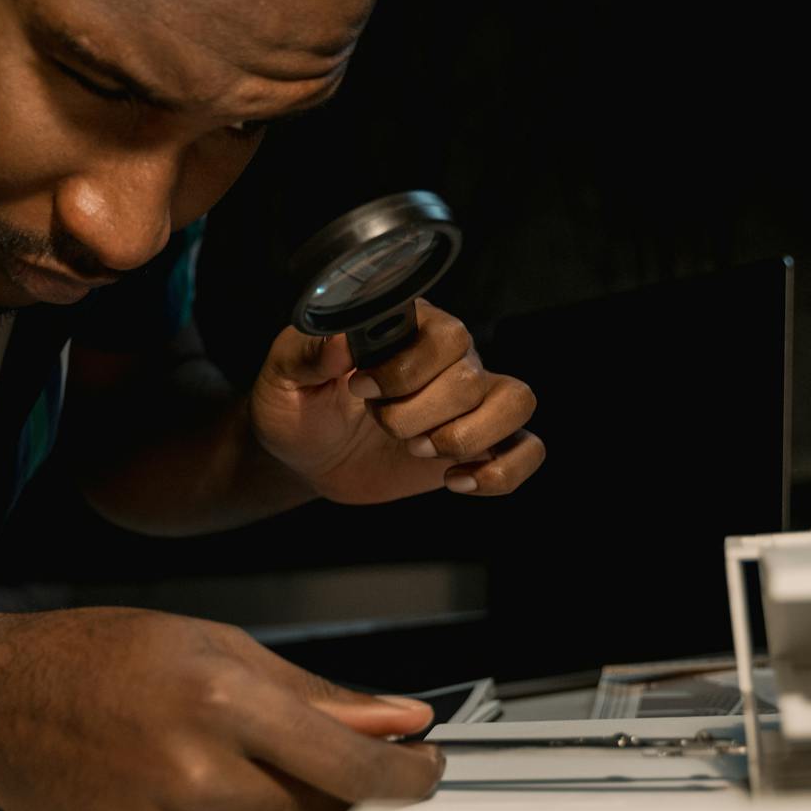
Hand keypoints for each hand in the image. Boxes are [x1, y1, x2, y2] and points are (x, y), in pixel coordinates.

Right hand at [0, 608, 442, 810]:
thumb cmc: (98, 660)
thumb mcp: (215, 646)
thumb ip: (316, 692)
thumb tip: (398, 717)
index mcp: (221, 701)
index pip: (352, 765)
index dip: (406, 778)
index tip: (426, 772)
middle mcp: (194, 772)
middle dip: (351, 793)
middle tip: (347, 763)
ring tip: (245, 763)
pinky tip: (186, 790)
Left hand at [248, 298, 544, 504]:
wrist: (305, 455)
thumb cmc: (295, 405)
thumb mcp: (282, 376)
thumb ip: (306, 353)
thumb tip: (341, 342)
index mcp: (407, 327)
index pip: (445, 335)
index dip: (406, 372)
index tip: (359, 391)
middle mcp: (448, 357)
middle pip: (470, 378)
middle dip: (417, 416)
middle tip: (379, 426)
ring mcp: (469, 401)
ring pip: (516, 401)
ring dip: (467, 438)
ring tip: (419, 452)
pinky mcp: (478, 444)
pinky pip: (528, 448)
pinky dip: (502, 472)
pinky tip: (455, 483)